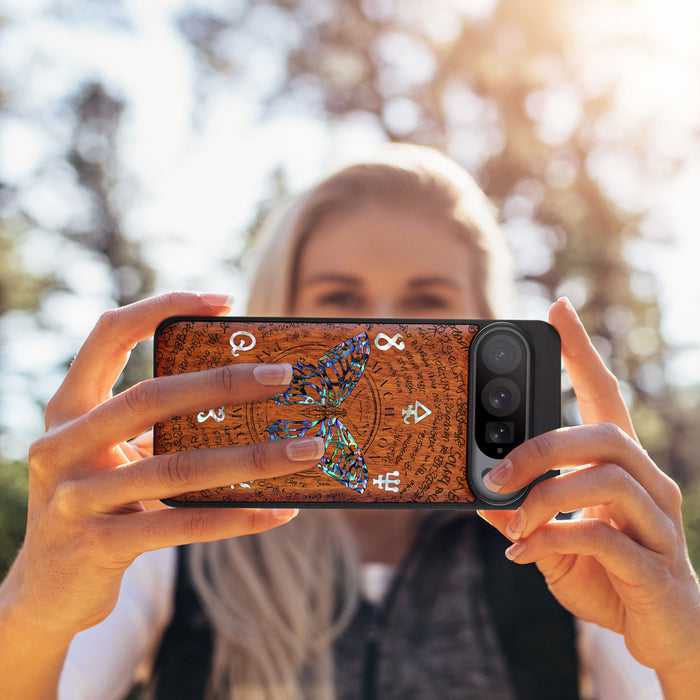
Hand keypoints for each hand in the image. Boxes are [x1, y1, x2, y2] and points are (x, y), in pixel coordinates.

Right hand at [2, 292, 323, 640]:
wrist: (47, 590)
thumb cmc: (99, 504)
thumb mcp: (114, 456)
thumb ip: (158, 427)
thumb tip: (249, 400)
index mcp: (69, 409)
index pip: (108, 335)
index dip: (162, 307)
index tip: (224, 300)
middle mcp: (62, 446)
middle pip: (151, 397)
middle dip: (224, 382)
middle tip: (285, 375)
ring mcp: (75, 498)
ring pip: (177, 468)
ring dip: (252, 458)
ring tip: (307, 448)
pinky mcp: (98, 546)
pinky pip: (182, 525)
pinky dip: (237, 517)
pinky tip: (280, 511)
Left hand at [478, 298, 699, 692]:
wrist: (664, 635)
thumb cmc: (609, 576)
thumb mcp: (553, 539)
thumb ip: (522, 514)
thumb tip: (479, 494)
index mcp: (622, 468)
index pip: (605, 395)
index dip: (582, 352)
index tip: (558, 309)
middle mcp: (649, 484)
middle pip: (604, 434)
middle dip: (541, 447)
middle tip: (495, 472)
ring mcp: (659, 523)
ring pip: (606, 479)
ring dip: (545, 497)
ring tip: (512, 522)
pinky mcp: (657, 566)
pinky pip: (604, 537)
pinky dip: (553, 540)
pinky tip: (524, 555)